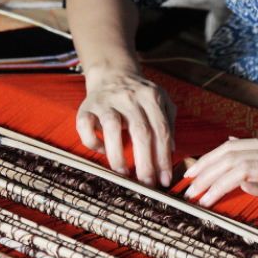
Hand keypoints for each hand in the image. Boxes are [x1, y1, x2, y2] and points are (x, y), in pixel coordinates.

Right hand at [76, 68, 176, 186]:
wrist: (112, 73)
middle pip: (140, 131)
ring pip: (112, 127)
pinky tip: (102, 151)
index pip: (161, 130)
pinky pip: (85, 126)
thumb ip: (169, 123)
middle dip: (145, 162)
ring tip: (124, 175)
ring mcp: (106, 101)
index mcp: (151, 96)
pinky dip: (92, 142)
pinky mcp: (86, 107)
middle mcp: (129, 97)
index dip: (164, 158)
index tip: (165, 180)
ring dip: (118, 154)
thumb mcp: (161, 101)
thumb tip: (172, 150)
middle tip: (147, 184)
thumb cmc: (140, 95)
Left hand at [183, 136, 257, 208]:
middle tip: (188, 190)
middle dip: (206, 173)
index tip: (189, 174)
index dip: (207, 160)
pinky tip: (241, 189)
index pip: (232, 148)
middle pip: (233, 156)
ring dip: (221, 184)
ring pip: (248, 169)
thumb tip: (231, 142)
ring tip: (204, 199)